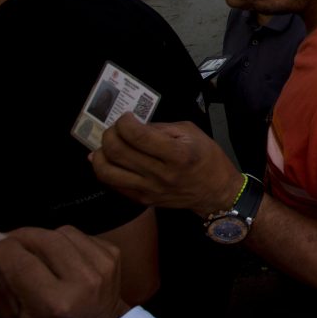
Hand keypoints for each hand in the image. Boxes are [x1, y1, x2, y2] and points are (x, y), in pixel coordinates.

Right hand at [0, 227, 129, 317]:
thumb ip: (0, 285)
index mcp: (54, 303)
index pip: (22, 263)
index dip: (1, 248)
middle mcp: (82, 280)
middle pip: (44, 239)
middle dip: (19, 236)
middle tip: (6, 241)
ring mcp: (102, 265)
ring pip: (62, 232)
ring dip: (42, 236)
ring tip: (33, 250)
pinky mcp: (113, 254)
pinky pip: (80, 235)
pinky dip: (64, 240)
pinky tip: (59, 255)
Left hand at [90, 113, 243, 217]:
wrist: (216, 192)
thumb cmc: (208, 158)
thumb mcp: (192, 133)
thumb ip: (161, 128)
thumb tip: (135, 126)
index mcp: (177, 154)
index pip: (138, 136)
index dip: (125, 122)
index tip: (127, 117)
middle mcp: (160, 174)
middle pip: (118, 152)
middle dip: (110, 134)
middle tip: (116, 129)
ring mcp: (149, 190)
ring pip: (107, 172)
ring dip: (100, 154)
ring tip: (108, 145)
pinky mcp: (142, 200)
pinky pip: (113, 184)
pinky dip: (104, 169)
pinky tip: (108, 160)